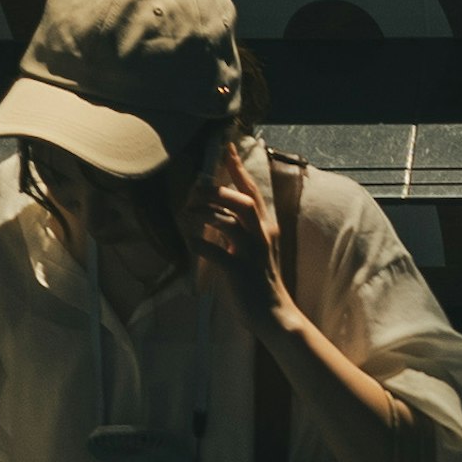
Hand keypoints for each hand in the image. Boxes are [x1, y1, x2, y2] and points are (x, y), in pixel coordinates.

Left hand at [190, 132, 292, 335]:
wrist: (274, 315)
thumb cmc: (261, 282)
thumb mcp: (254, 250)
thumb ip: (239, 231)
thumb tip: (215, 214)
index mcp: (265, 228)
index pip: (252, 192)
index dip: (238, 169)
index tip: (226, 147)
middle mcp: (261, 236)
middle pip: (241, 201)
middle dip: (217, 190)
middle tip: (196, 187)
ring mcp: (251, 254)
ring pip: (229, 222)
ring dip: (205, 213)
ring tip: (187, 212)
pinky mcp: (238, 271)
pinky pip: (215, 252)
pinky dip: (199, 243)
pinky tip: (189, 240)